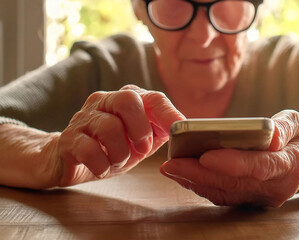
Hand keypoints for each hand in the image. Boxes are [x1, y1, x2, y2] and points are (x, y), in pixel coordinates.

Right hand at [43, 85, 184, 186]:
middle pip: (127, 99)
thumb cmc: (110, 149)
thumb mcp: (140, 141)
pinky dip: (101, 164)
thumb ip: (159, 133)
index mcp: (126, 101)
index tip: (180, 129)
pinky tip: (102, 168)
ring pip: (108, 126)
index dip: (169, 113)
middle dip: (140, 128)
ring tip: (118, 161)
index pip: (153, 98)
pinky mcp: (68, 138)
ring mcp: (84, 118)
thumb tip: (181, 130)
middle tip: (142, 149)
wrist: (68, 161)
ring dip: (120, 152)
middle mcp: (104, 102)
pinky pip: (87, 149)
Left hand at [160, 110, 298, 206]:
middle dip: (200, 174)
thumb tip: (268, 134)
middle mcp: (276, 187)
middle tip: (171, 163)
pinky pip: (225, 196)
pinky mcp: (252, 200)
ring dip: (195, 182)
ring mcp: (264, 198)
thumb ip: (284, 128)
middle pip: (234, 183)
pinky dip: (203, 186)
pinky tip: (184, 175)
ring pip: (225, 193)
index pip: (259, 166)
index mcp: (291, 165)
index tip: (205, 156)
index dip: (232, 163)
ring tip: (171, 168)